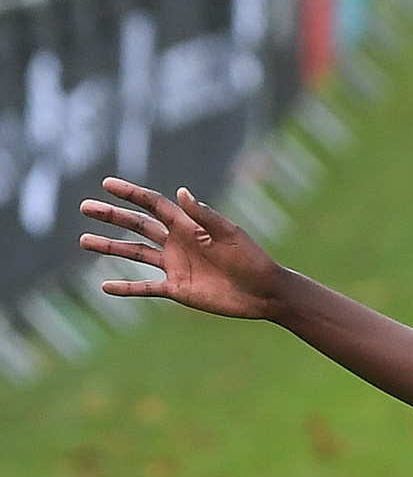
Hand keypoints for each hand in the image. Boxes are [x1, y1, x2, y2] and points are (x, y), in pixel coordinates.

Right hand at [80, 181, 283, 319]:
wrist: (264, 293)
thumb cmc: (251, 259)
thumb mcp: (229, 234)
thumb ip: (204, 215)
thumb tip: (183, 192)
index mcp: (188, 225)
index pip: (152, 205)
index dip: (130, 193)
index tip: (106, 183)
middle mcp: (177, 242)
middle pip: (137, 225)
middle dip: (112, 216)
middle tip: (85, 207)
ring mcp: (175, 265)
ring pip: (135, 253)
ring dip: (110, 247)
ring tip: (84, 241)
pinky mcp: (178, 289)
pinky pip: (146, 288)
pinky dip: (127, 287)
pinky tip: (105, 286)